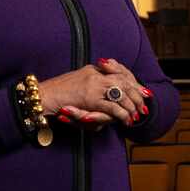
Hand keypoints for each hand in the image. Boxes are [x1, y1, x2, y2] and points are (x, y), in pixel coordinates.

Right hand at [37, 58, 151, 126]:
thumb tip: (102, 86)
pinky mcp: (90, 99)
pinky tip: (125, 120)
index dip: (130, 80)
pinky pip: (112, 106)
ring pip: (121, 92)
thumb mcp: (77, 81)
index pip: (117, 71)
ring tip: (137, 114)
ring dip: (131, 104)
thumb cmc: (57, 91)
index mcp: (92, 70)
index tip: (140, 88)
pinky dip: (121, 114)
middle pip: (123, 79)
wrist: (44, 95)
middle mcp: (94, 74)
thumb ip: (91, 82)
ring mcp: (92, 85)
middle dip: (136, 91)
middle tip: (145, 102)